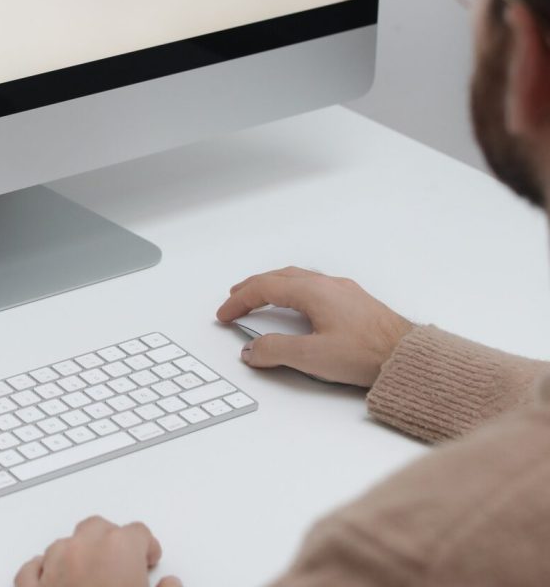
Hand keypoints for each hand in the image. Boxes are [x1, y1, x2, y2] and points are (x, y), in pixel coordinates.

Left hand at [14, 516, 181, 586]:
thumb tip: (171, 585)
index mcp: (118, 549)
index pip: (138, 532)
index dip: (146, 547)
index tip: (150, 560)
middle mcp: (82, 549)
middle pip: (98, 528)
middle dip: (111, 541)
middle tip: (125, 565)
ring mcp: (51, 566)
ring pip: (64, 545)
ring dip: (78, 555)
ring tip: (93, 579)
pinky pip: (32, 569)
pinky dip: (42, 570)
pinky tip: (54, 581)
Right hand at [216, 267, 413, 386]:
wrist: (409, 356)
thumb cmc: (368, 353)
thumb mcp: (312, 357)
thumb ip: (275, 351)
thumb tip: (252, 350)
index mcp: (313, 292)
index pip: (264, 288)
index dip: (239, 300)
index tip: (225, 313)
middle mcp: (328, 285)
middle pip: (280, 277)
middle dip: (253, 287)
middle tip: (235, 298)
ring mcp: (344, 291)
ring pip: (298, 278)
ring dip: (273, 286)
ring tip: (261, 297)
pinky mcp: (355, 302)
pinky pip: (314, 286)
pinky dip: (293, 291)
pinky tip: (298, 305)